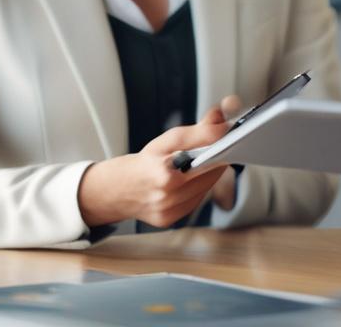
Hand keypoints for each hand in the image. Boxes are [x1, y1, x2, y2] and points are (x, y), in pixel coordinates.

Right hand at [78, 107, 230, 227]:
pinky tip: (193, 182)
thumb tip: (220, 120)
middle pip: (208, 173)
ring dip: (209, 175)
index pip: (205, 157)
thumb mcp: (163, 142)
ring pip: (205, 189)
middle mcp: (165, 195)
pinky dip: (198, 190)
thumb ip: (195, 131)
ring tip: (206, 163)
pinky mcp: (169, 220)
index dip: (218, 144)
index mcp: (163, 172)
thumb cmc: (141, 164)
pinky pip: (195, 202)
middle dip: (216, 158)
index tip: (227, 134)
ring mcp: (168, 210)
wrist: (114, 191)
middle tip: (220, 147)